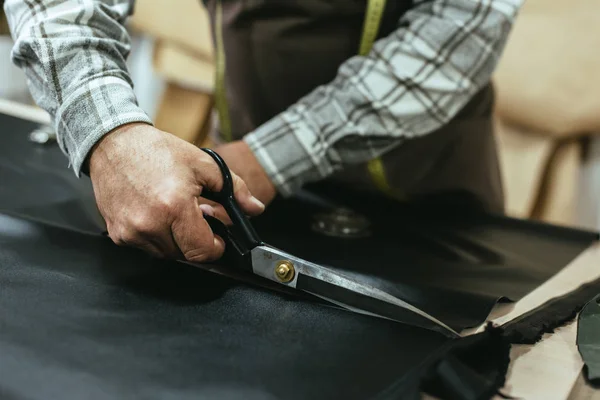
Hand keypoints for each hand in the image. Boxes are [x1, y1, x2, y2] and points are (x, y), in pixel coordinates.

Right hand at [88, 123, 264, 261]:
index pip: (203, 251)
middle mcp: (150, 224)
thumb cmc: (156, 151)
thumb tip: (255, 208)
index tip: (218, 237)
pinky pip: (145, 247)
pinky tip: (156, 213)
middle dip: (196, 240)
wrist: (113, 144)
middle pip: (185, 255)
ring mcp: (131, 232)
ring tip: (174, 212)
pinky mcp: (118, 234)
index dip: (216, 246)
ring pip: (166, 253)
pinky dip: (156, 236)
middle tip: (194, 216)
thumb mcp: (204, 163)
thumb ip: (235, 189)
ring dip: (175, 240)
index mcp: (174, 207)